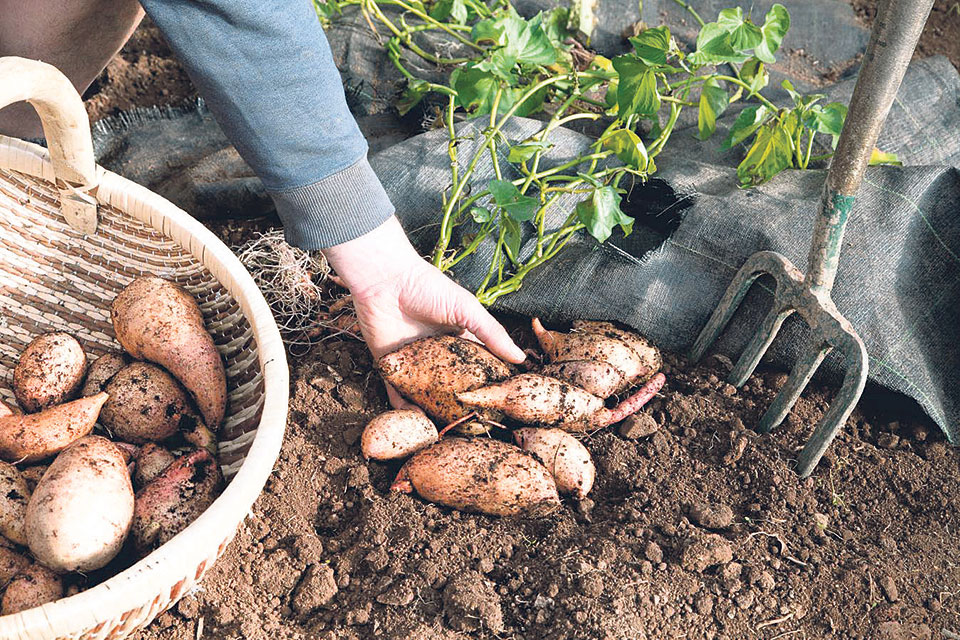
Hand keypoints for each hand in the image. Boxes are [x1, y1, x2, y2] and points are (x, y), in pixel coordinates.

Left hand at [322, 216, 525, 407]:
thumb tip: (520, 358)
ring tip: (447, 432)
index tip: (498, 404)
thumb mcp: (467, 310)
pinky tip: (416, 424)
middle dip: (459, 404)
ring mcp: (411, 361)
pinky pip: (395, 392)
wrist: (385, 280)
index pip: (473, 366)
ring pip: (423, 393)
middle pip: (449, 384)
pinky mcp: (389, 365)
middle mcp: (434, 353)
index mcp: (456, 339)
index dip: (484, 384)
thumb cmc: (429, 288)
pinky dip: (403, 409)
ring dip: (432, 411)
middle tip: (473, 426)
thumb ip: (491, 334)